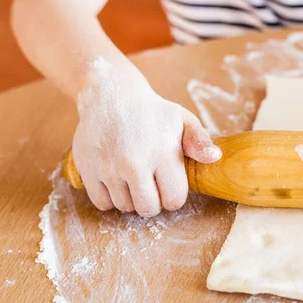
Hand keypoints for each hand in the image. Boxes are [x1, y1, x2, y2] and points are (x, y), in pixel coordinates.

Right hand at [72, 68, 220, 216]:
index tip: (169, 183)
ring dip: (131, 198)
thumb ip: (200, 141)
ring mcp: (108, 167)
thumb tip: (215, 157)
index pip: (174, 200)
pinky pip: (102, 203)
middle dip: (154, 201)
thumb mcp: (182, 120)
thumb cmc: (153, 112)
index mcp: (163, 153)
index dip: (174, 196)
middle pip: (149, 209)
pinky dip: (110, 198)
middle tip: (151, 182)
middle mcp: (134, 162)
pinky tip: (116, 180)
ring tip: (133, 177)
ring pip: (125, 207)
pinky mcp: (87, 169)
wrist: (111, 94)